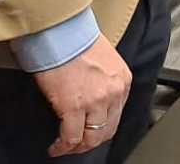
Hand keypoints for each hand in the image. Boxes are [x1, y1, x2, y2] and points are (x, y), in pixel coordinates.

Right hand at [33, 35, 131, 157]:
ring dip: (78, 146)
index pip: (117, 114)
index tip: (91, 130)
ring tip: (66, 147)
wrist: (63, 33)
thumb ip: (106, 81)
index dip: (103, 127)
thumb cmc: (78, 41)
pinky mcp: (73, 106)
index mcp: (123, 80)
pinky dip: (63, 147)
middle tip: (79, 144)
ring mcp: (96, 101)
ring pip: (91, 137)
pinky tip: (56, 147)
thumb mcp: (105, 61)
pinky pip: (71, 137)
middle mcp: (114, 92)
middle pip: (107, 130)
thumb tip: (95, 97)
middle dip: (92, 141)